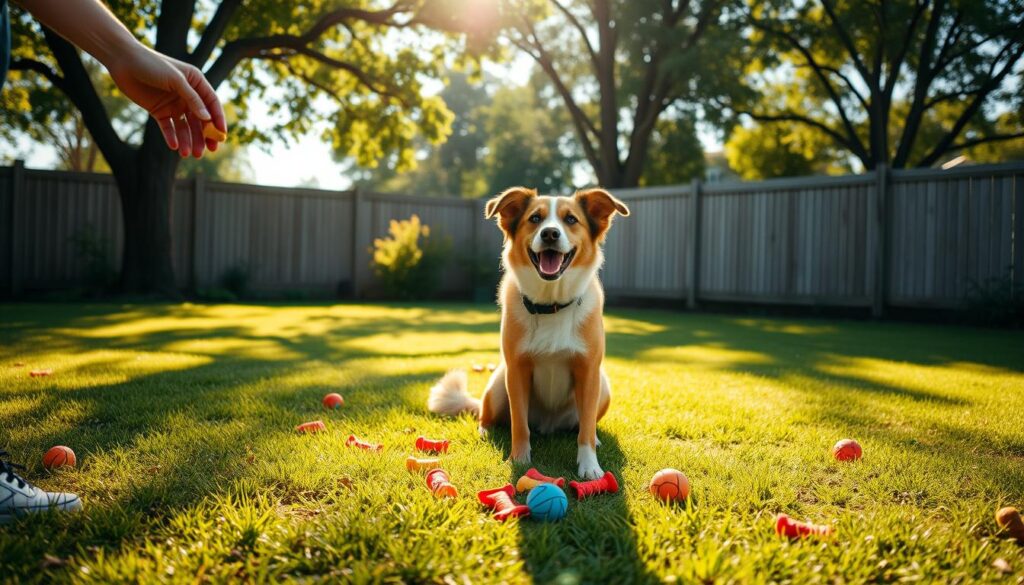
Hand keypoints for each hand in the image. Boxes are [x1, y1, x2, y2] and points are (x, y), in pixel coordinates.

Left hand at [106, 47, 225, 157]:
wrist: (122, 60)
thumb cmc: (151, 64)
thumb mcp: (175, 80)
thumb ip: (192, 99)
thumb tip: (208, 119)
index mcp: (196, 83)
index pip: (212, 104)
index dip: (218, 119)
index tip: (221, 135)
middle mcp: (187, 95)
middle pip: (200, 120)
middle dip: (204, 136)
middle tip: (208, 151)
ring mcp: (173, 104)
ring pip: (185, 127)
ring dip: (188, 140)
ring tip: (188, 154)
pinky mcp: (159, 111)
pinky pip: (168, 127)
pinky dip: (171, 137)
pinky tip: (174, 146)